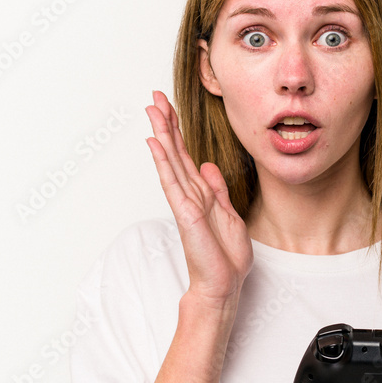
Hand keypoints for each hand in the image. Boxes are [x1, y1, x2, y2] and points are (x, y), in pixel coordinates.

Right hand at [145, 90, 252, 306]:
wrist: (223, 285)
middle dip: (166, 123)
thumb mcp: (229, 214)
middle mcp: (190, 194)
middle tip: (154, 97)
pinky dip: (163, 161)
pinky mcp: (185, 212)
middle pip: (174, 151)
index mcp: (202, 193)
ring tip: (152, 109)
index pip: (186, 155)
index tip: (169, 107)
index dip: (178, 130)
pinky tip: (155, 142)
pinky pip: (171, 181)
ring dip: (161, 133)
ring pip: (170, 160)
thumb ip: (218, 190)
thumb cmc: (226, 257)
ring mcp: (185, 202)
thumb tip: (208, 166)